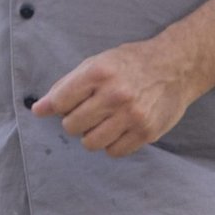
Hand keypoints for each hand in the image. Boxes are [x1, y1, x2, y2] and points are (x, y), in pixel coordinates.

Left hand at [33, 37, 198, 157]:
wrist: (176, 66)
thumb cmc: (131, 63)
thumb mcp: (97, 63)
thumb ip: (66, 85)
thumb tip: (38, 109)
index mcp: (99, 72)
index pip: (60, 102)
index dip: (60, 106)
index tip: (70, 103)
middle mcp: (115, 94)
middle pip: (72, 126)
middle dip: (75, 121)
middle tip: (90, 111)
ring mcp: (132, 115)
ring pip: (90, 143)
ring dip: (91, 135)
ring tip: (103, 121)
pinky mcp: (146, 132)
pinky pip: (113, 152)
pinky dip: (111, 144)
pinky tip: (118, 128)